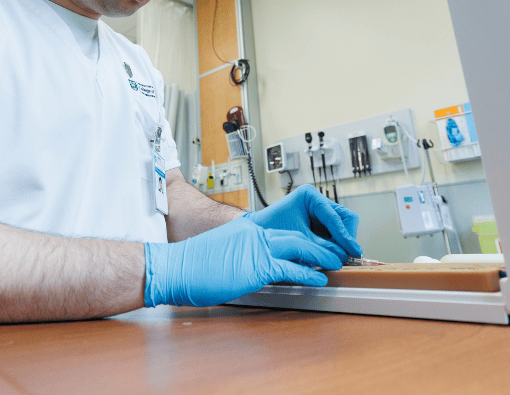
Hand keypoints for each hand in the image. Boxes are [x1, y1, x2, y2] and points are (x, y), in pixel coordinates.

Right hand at [144, 216, 340, 306]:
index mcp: (245, 229)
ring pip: (299, 246)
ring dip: (321, 255)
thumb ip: (238, 255)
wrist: (174, 268)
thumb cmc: (191, 265)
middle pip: (295, 235)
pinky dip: (309, 273)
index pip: (280, 231)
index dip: (301, 239)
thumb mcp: (220, 252)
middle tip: (333, 251)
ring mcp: (255, 248)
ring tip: (335, 262)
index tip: (313, 246)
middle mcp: (253, 233)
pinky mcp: (255, 266)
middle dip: (318, 244)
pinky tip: (320, 278)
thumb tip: (246, 267)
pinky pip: (290, 268)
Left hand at [245, 185, 361, 262]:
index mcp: (310, 196)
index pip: (336, 217)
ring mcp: (319, 211)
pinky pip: (335, 233)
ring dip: (342, 243)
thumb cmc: (271, 229)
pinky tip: (331, 255)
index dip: (346, 236)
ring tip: (338, 258)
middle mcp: (317, 201)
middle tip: (348, 257)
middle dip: (347, 238)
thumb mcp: (298, 238)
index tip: (354, 252)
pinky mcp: (319, 223)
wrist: (256, 232)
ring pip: (343, 226)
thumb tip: (344, 256)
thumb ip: (321, 246)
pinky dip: (335, 244)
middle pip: (345, 218)